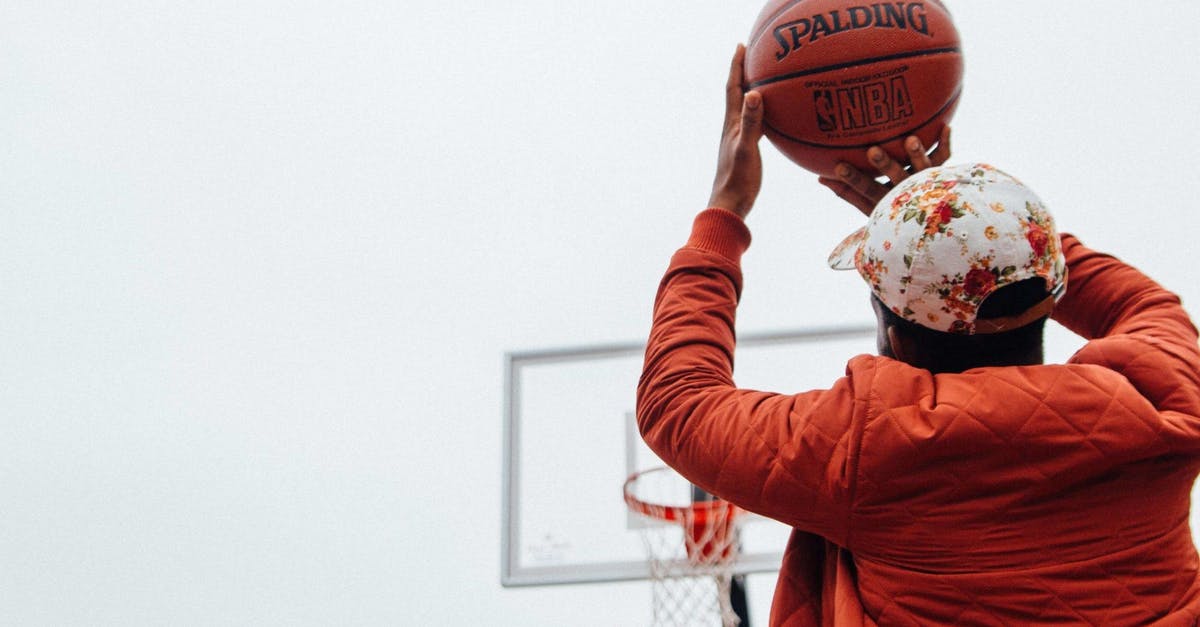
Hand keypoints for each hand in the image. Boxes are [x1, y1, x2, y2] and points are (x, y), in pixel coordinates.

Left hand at [707, 44, 764, 218]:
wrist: (730, 205)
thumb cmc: (737, 180)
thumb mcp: (746, 149)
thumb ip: (750, 123)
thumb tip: (754, 93)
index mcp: (731, 124)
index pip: (733, 88)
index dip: (736, 67)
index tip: (741, 46)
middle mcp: (733, 127)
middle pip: (738, 93)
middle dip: (744, 72)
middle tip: (752, 53)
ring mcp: (739, 138)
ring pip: (747, 107)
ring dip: (753, 90)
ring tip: (764, 77)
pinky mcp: (747, 149)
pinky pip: (758, 123)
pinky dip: (765, 112)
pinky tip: (776, 115)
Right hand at [818, 127, 951, 215]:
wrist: (929, 226)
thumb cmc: (891, 211)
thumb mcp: (867, 206)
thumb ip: (846, 192)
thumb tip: (819, 177)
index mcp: (886, 201)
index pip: (866, 190)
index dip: (852, 180)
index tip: (837, 167)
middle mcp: (907, 192)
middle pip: (896, 178)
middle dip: (885, 165)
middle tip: (873, 150)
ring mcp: (926, 184)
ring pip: (923, 169)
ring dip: (917, 154)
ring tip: (911, 139)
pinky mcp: (940, 175)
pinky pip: (944, 159)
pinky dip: (945, 144)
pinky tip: (945, 126)